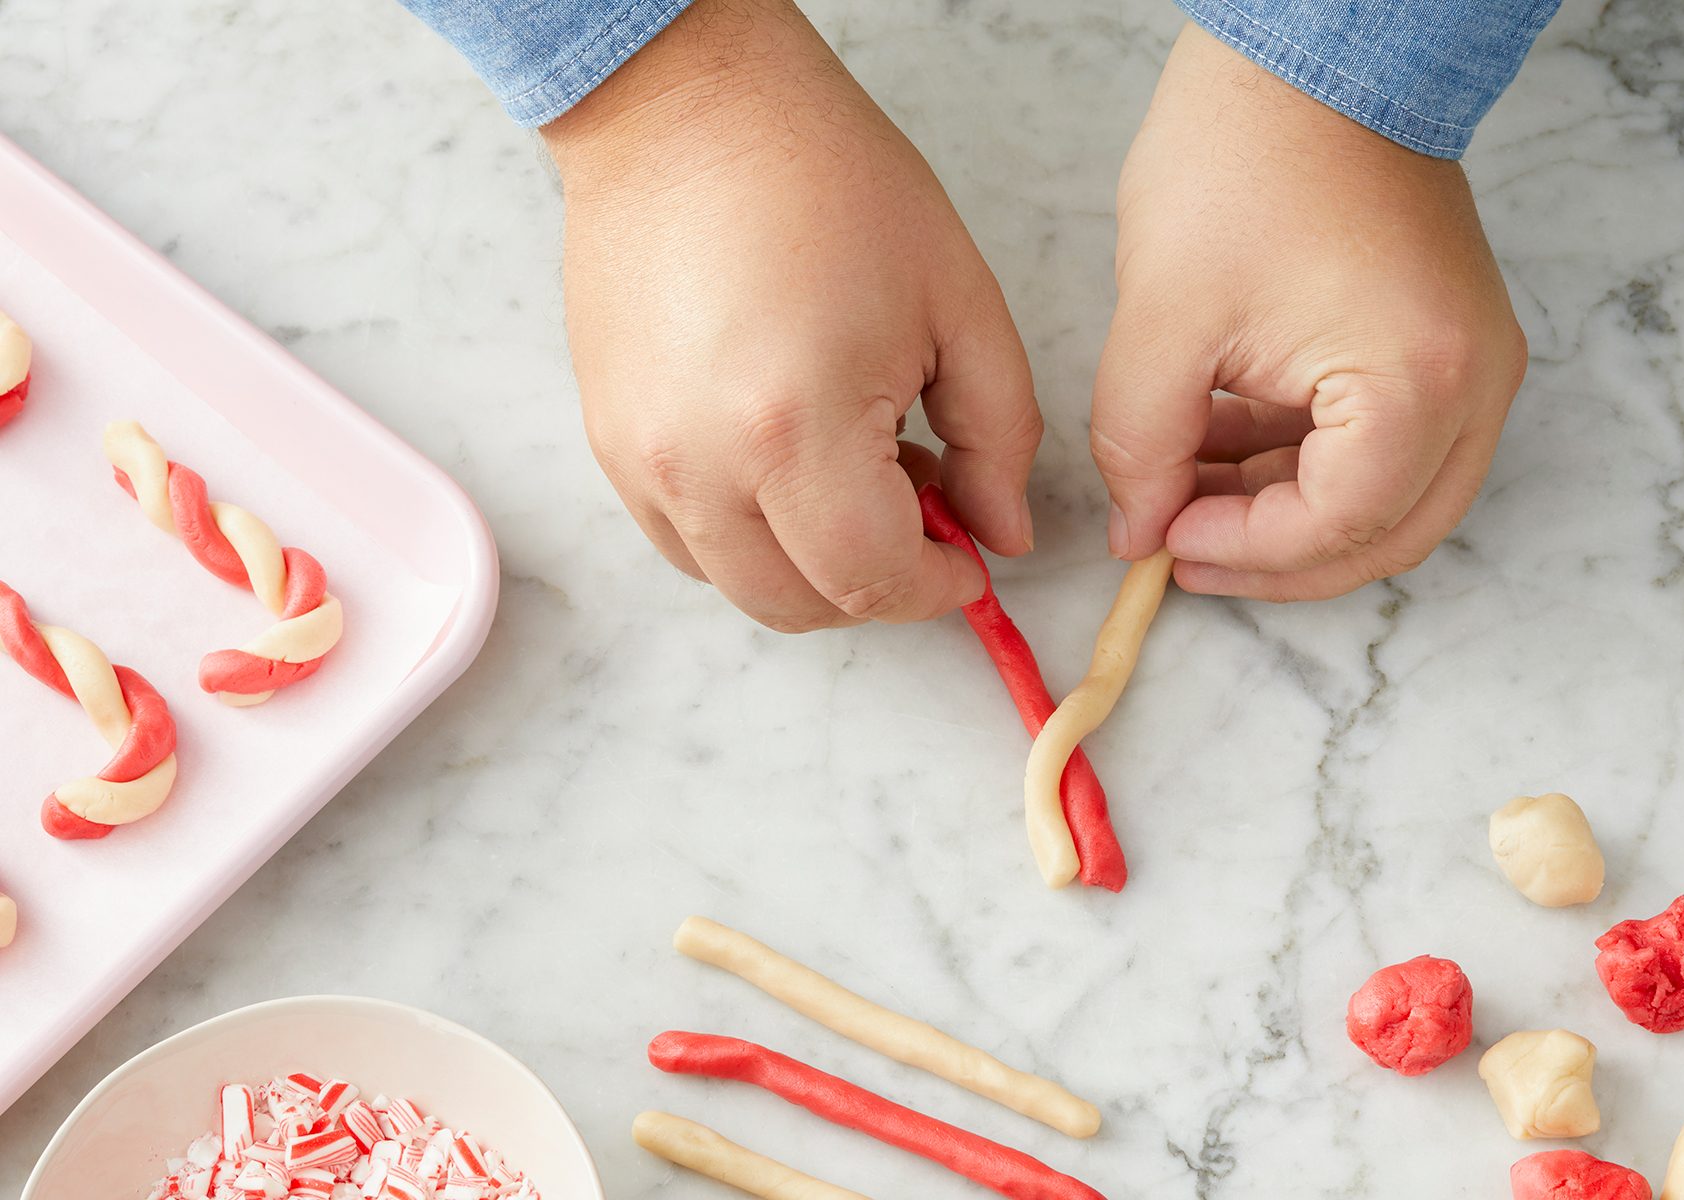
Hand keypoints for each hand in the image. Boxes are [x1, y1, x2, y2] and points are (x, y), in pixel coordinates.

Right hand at [544, 0, 1039, 630]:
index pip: (875, 581)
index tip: (970, 556)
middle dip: (879, 584)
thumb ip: (998, 436)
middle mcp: (700, 465)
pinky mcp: (610, 443)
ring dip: (811, 567)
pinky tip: (788, 463)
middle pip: (802, 604)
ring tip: (853, 476)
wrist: (684, 112)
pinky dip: (749, 536)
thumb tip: (1002, 533)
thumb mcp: (957, 301)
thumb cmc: (825, 181)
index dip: (939, 586)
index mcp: (795, 429)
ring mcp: (641, 461)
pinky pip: (685, 542)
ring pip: (739, 585)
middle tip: (922, 514)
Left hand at [1091, 27, 1526, 600]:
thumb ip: (1142, 447)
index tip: (1162, 537)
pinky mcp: (1444, 341)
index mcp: (1417, 383)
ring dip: (1285, 512)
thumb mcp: (1165, 321)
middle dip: (1275, 559)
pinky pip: (1386, 443)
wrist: (1311, 51)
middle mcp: (1474, 386)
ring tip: (1180, 487)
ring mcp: (1472, 364)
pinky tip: (1217, 440)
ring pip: (1387, 499)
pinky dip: (1304, 462)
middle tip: (1178, 548)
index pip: (1338, 529)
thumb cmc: (1243, 159)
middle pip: (1384, 536)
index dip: (1243, 553)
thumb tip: (1139, 532)